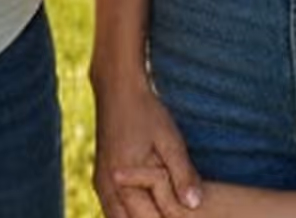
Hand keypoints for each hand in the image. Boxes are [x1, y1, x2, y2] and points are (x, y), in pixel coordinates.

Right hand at [93, 71, 202, 217]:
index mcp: (122, 179)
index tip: (187, 215)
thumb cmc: (146, 112)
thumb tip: (195, 205)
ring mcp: (100, 184)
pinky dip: (130, 214)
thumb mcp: (170, 141)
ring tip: (163, 212)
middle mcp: (106, 187)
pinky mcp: (101, 180)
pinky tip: (148, 210)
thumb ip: (182, 174)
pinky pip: (114, 210)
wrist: (117, 89)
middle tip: (175, 213)